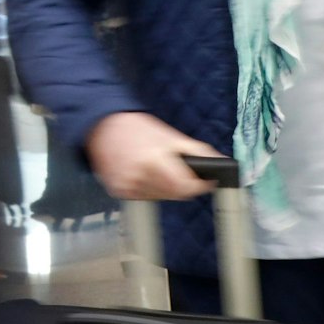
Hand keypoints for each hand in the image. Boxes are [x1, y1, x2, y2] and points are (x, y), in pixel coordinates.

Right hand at [85, 112, 221, 200]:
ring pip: (159, 198)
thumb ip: (197, 150)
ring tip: (156, 169)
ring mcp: (127, 185)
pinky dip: (148, 189)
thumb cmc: (139, 128)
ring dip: (164, 188)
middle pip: (174, 195)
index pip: (186, 187)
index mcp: (155, 159)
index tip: (205, 181)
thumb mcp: (171, 135)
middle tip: (177, 170)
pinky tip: (142, 174)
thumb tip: (221, 164)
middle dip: (182, 185)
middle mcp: (140, 175)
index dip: (200, 186)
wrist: (102, 125)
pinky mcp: (117, 190)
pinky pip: (143, 197)